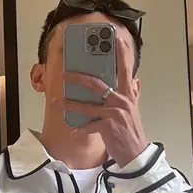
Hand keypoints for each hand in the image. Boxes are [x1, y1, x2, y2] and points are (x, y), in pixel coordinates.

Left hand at [62, 35, 147, 166]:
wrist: (136, 154)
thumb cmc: (131, 132)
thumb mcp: (132, 110)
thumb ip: (131, 94)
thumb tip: (134, 81)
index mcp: (127, 94)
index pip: (125, 69)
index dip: (121, 53)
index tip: (116, 38)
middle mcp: (121, 101)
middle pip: (96, 84)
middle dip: (78, 78)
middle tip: (65, 74)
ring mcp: (114, 114)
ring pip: (86, 106)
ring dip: (69, 104)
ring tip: (57, 102)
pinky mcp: (107, 127)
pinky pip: (88, 126)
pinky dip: (80, 129)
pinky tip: (73, 130)